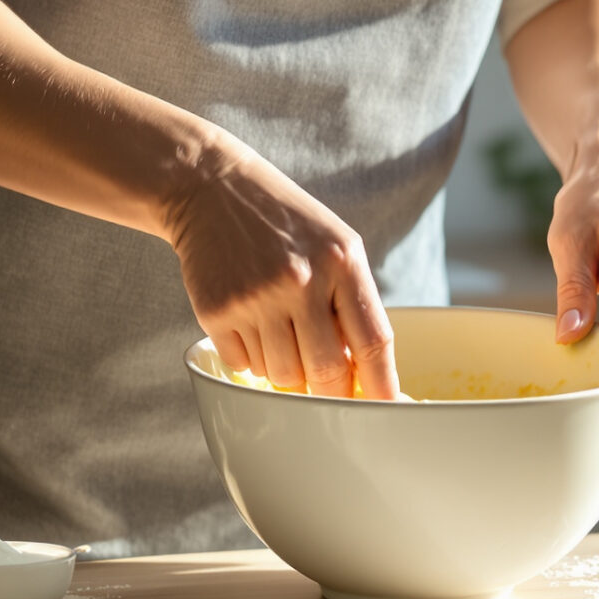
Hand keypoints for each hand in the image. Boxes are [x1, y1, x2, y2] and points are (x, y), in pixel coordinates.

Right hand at [163, 140, 400, 399]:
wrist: (213, 189)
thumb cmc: (286, 223)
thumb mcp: (335, 245)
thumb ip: (352, 301)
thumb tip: (364, 374)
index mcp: (341, 261)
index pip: (373, 341)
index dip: (381, 384)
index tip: (385, 410)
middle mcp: (301, 280)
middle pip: (327, 371)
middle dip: (330, 390)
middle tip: (326, 385)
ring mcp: (256, 297)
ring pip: (283, 376)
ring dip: (286, 369)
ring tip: (279, 331)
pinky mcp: (216, 311)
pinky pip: (244, 365)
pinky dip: (251, 358)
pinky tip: (250, 322)